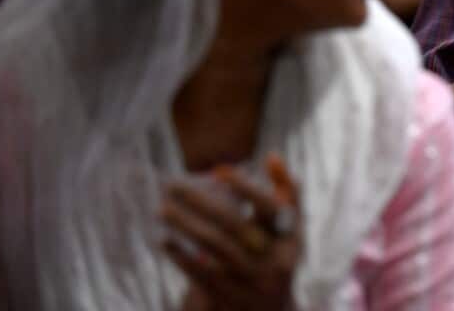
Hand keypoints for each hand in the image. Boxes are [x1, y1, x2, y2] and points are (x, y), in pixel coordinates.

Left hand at [163, 154, 301, 310]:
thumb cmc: (278, 257)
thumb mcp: (290, 230)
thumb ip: (287, 193)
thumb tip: (273, 156)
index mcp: (291, 239)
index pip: (271, 208)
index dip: (247, 188)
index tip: (219, 170)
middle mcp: (274, 260)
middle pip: (235, 225)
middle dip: (201, 202)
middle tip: (171, 185)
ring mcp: (250, 281)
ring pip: (214, 247)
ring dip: (185, 225)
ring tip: (162, 209)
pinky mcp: (228, 298)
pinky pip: (200, 273)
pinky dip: (181, 255)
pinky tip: (165, 241)